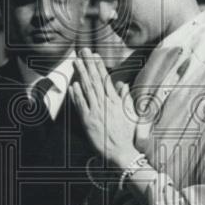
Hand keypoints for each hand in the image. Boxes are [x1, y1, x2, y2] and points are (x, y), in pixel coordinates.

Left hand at [71, 48, 138, 169]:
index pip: (106, 79)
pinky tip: (73, 85)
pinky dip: (77, 95)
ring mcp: (97, 112)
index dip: (100, 66)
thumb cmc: (128, 135)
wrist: (123, 153)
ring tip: (76, 62)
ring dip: (81, 74)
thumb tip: (122, 83)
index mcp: (116, 101)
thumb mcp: (131, 114)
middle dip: (89, 64)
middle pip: (95, 80)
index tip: (95, 55)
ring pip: (87, 89)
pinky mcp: (89, 122)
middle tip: (83, 51)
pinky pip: (81, 106)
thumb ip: (125, 98)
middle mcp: (106, 104)